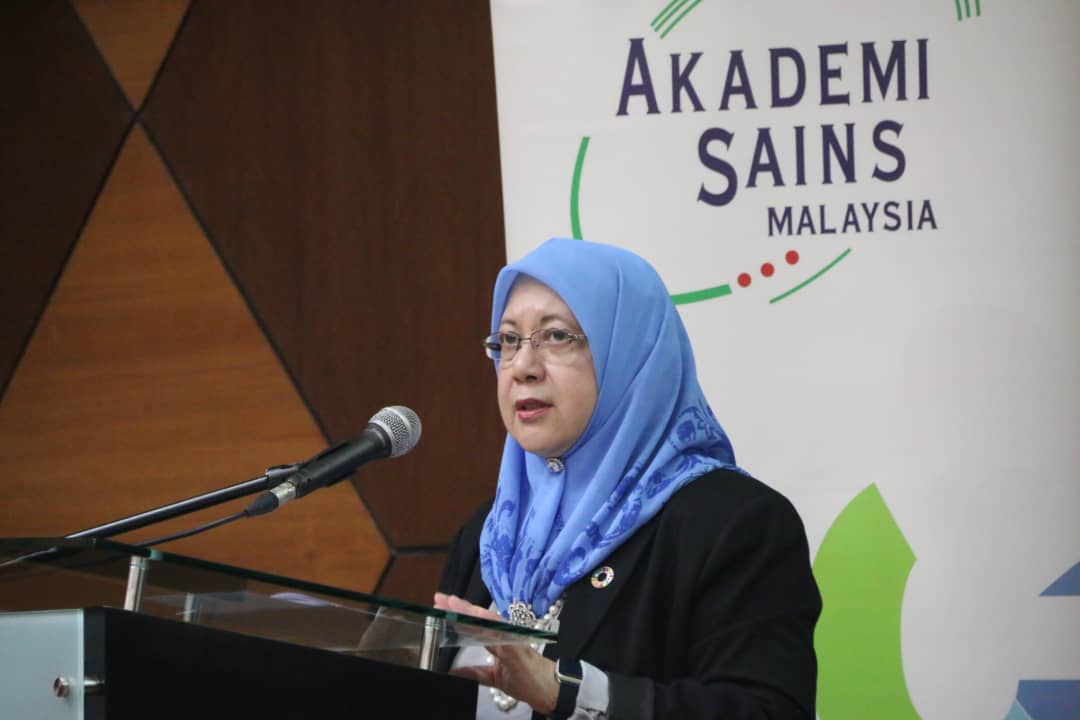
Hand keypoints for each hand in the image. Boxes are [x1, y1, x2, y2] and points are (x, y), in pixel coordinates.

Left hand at [433, 592, 559, 714]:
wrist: (548, 690)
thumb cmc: (525, 680)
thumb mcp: (493, 678)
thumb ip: (474, 672)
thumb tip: (452, 672)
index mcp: (496, 640)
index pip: (473, 625)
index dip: (457, 615)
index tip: (439, 607)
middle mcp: (502, 635)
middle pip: (477, 619)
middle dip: (458, 608)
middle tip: (439, 598)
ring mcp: (510, 638)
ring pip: (487, 621)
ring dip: (470, 612)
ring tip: (453, 603)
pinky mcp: (518, 646)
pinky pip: (503, 631)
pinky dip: (491, 622)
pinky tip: (478, 614)